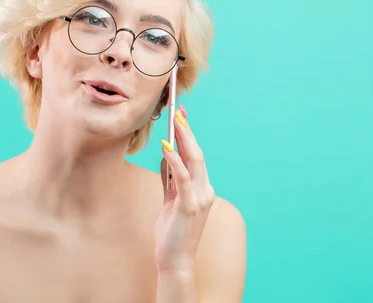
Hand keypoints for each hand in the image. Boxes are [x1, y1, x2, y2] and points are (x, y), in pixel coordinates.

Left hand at [155, 104, 215, 272]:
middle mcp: (206, 190)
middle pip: (197, 154)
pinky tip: (167, 148)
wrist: (175, 260)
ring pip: (194, 161)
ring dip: (184, 139)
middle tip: (179, 111)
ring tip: (175, 121)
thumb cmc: (172, 232)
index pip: (196, 156)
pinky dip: (175, 161)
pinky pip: (183, 178)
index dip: (188, 136)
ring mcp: (200, 198)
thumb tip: (167, 156)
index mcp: (202, 189)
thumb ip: (171, 179)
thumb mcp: (171, 200)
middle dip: (187, 131)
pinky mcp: (189, 206)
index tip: (181, 116)